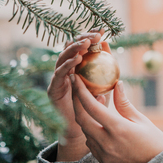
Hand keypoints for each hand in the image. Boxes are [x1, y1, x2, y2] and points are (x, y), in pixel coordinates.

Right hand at [47, 28, 104, 160]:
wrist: (78, 132)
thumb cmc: (94, 111)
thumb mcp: (103, 88)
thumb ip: (105, 74)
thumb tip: (111, 55)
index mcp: (76, 69)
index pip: (81, 48)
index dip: (89, 37)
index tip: (101, 30)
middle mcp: (64, 71)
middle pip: (70, 50)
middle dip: (81, 40)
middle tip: (94, 34)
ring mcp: (57, 79)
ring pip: (63, 59)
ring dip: (74, 49)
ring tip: (86, 44)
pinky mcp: (52, 89)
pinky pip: (59, 74)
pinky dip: (67, 65)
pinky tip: (77, 60)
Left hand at [70, 75, 162, 162]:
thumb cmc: (154, 143)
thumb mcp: (142, 120)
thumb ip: (124, 103)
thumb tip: (117, 84)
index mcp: (118, 129)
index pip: (92, 107)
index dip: (81, 91)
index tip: (75, 78)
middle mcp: (107, 143)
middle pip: (81, 118)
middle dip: (76, 101)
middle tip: (75, 87)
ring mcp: (103, 154)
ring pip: (85, 131)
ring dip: (85, 116)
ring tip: (91, 103)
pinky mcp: (102, 162)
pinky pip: (90, 143)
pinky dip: (90, 130)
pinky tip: (98, 122)